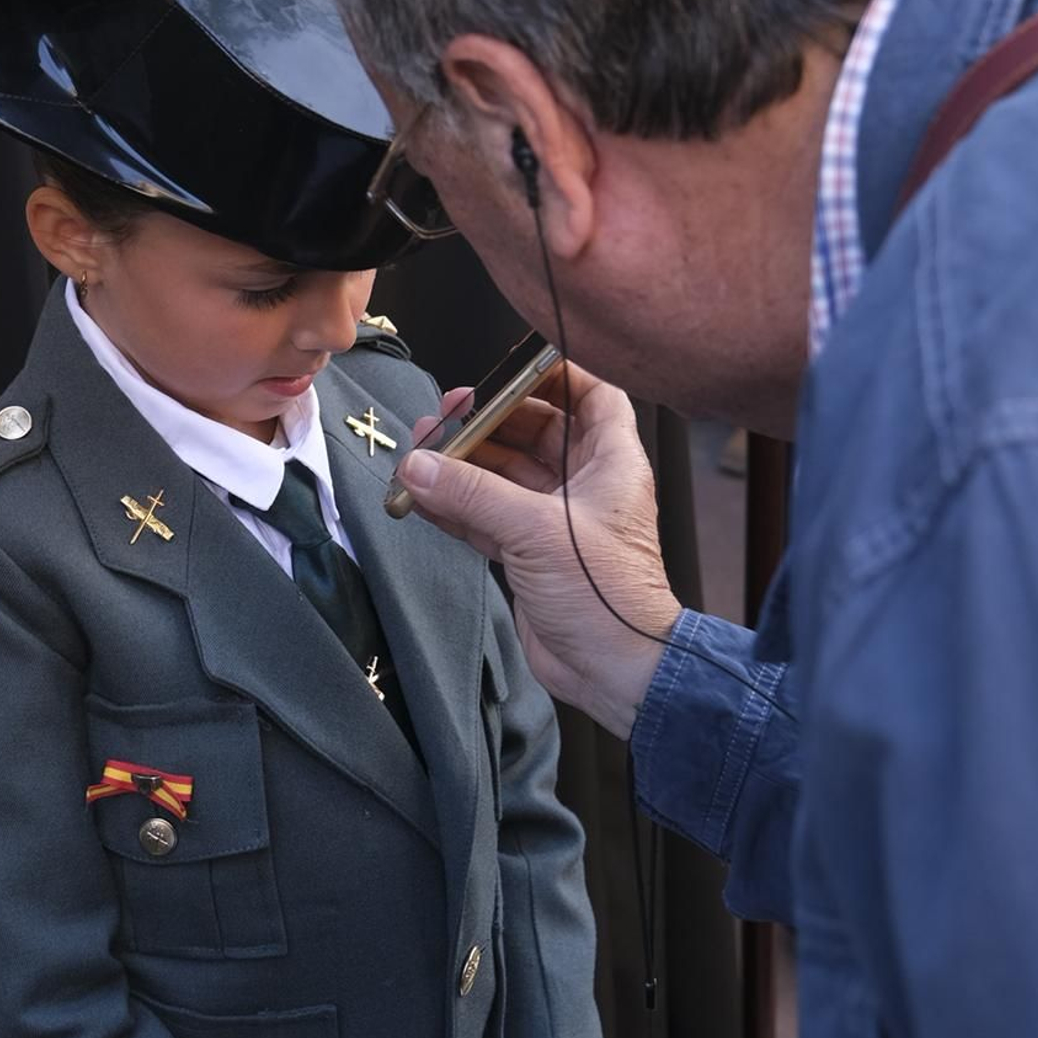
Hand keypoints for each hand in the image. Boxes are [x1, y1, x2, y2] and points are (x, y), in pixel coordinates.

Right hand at [400, 368, 679, 736]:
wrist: (615, 671)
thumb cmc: (609, 598)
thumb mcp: (536, 532)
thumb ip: (473, 494)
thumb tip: (423, 466)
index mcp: (612, 463)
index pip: (592, 394)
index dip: (555, 373)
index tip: (511, 366)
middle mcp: (587, 486)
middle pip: (535, 430)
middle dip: (488, 420)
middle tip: (448, 415)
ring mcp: (556, 521)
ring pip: (504, 474)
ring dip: (464, 463)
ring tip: (422, 451)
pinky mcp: (530, 555)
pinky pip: (486, 515)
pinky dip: (456, 506)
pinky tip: (423, 495)